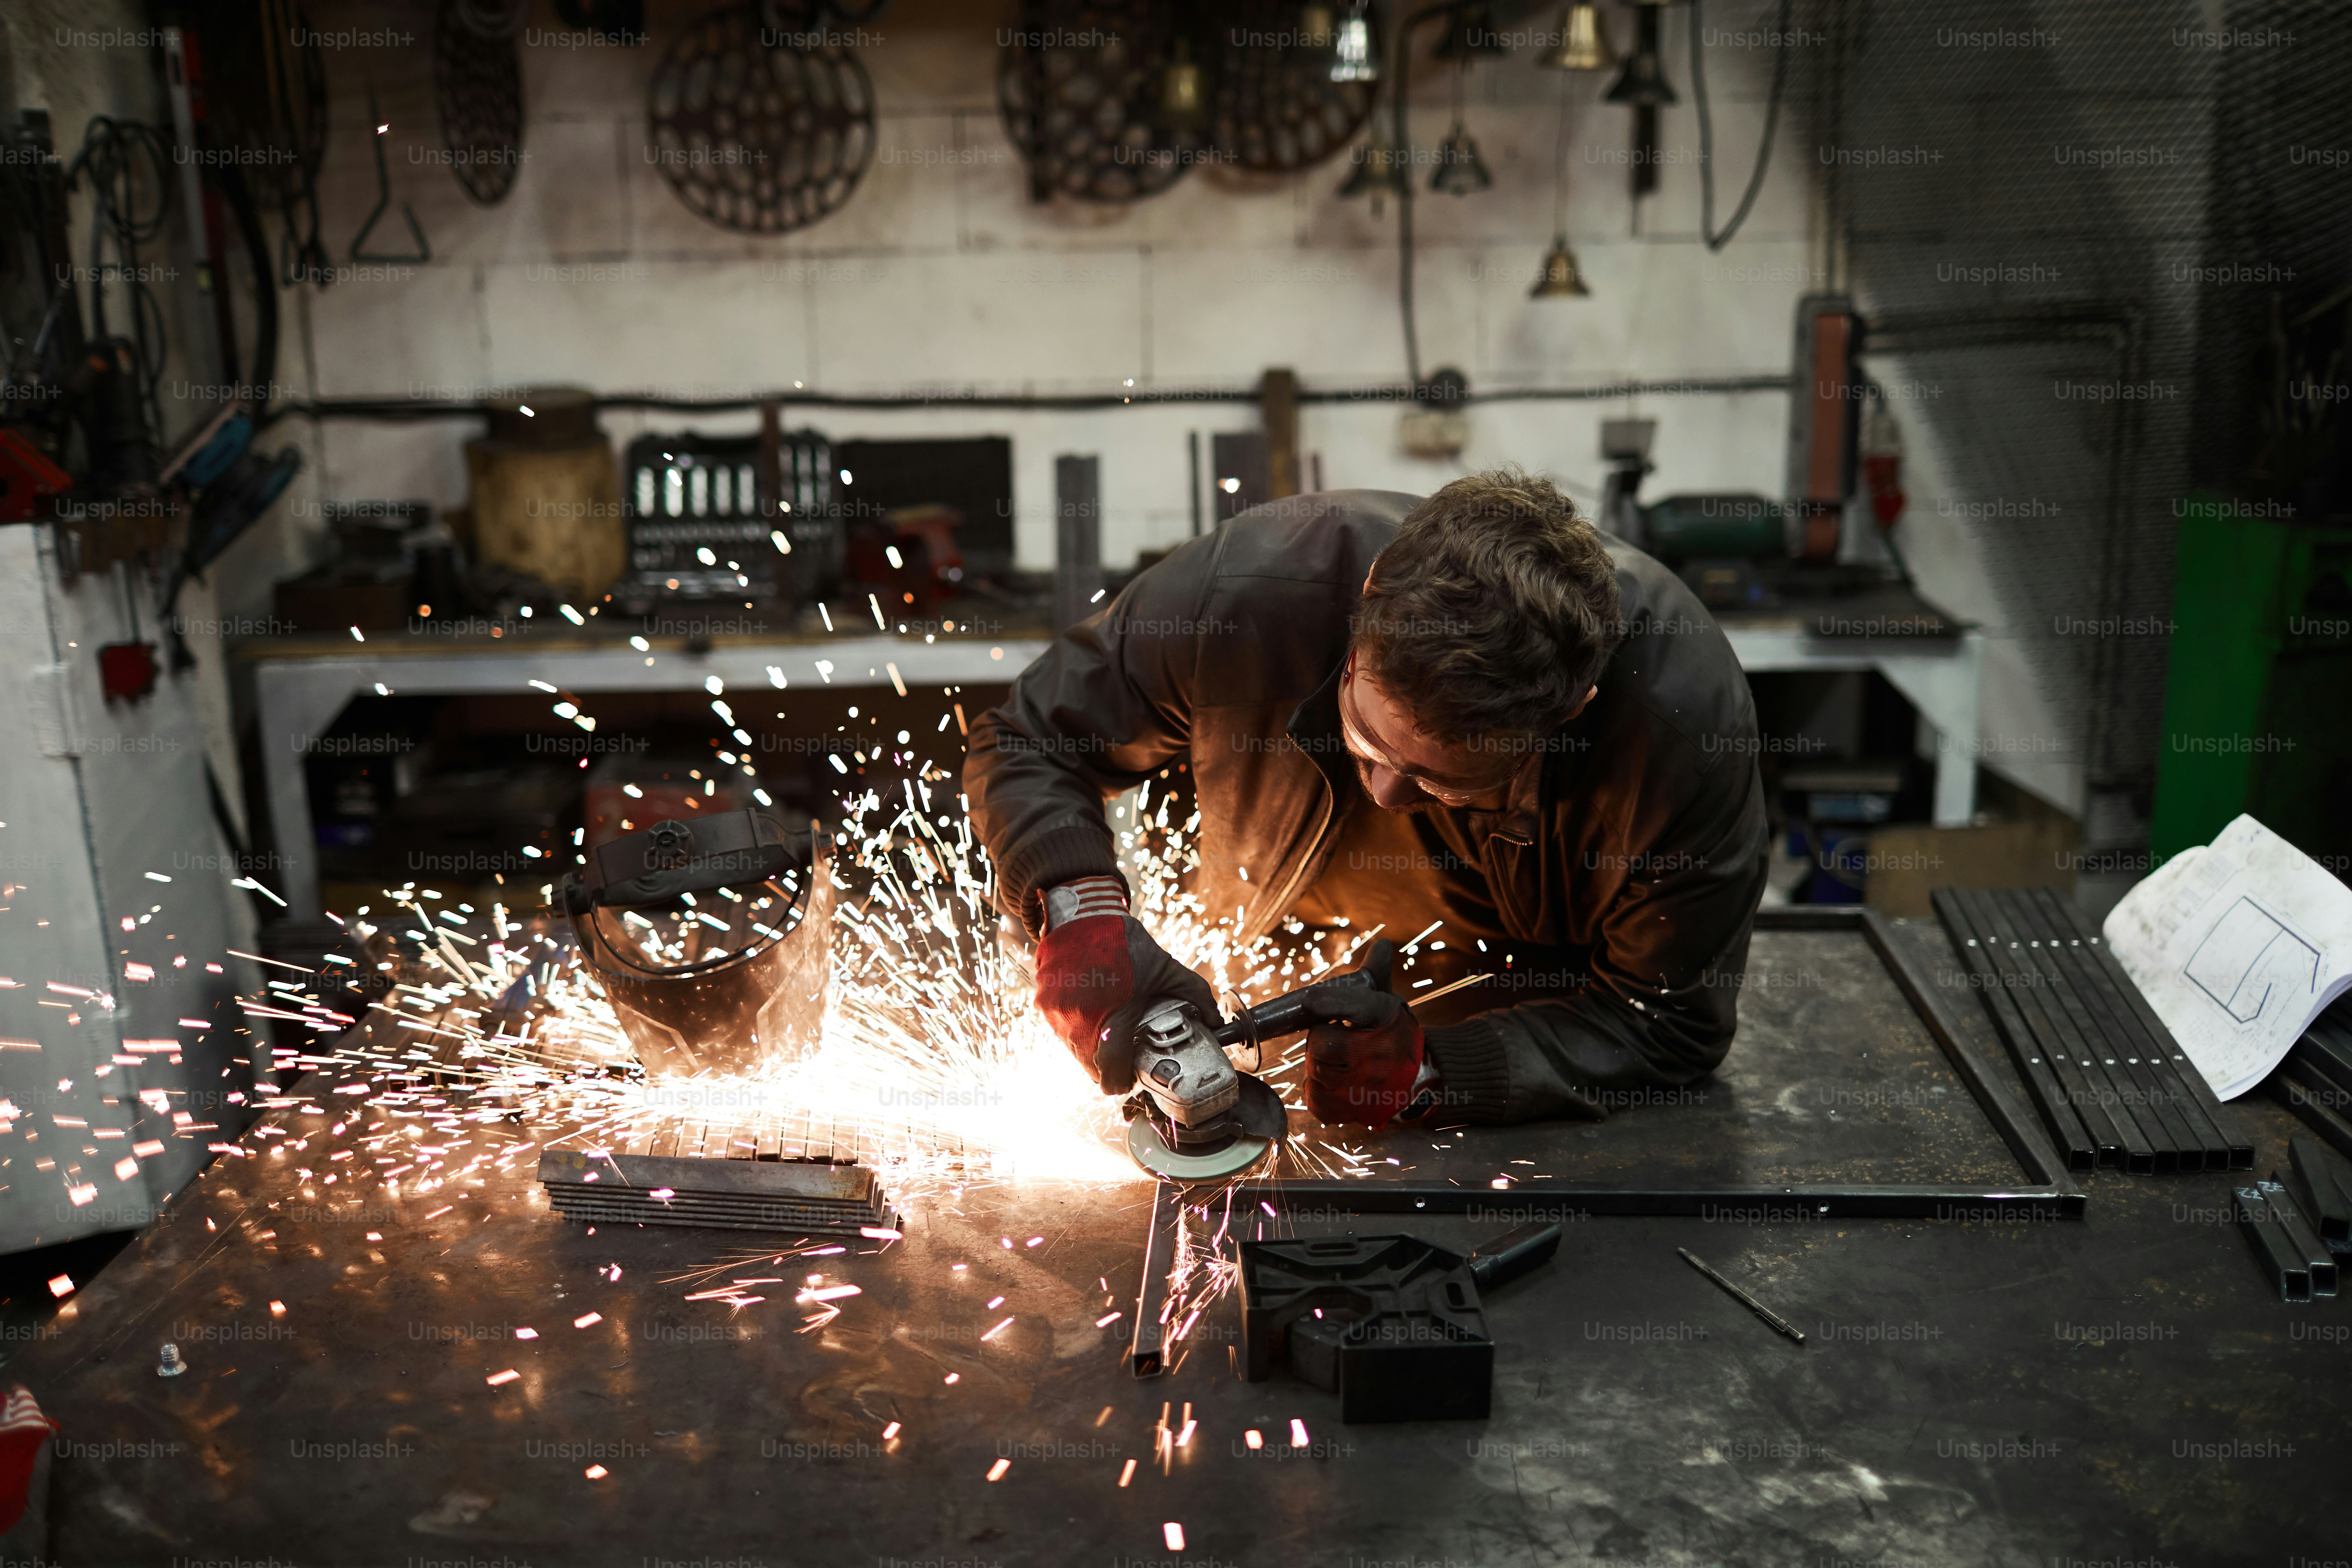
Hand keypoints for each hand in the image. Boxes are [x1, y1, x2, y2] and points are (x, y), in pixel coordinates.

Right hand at [1034, 909, 1218, 1094]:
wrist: (1082, 914)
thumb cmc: (1124, 942)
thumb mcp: (1166, 968)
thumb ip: (1195, 995)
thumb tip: (1215, 1021)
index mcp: (1113, 1017)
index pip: (1110, 1071)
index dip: (1119, 1083)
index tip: (1126, 1085)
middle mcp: (1079, 1020)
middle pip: (1091, 1065)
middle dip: (1107, 1067)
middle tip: (1123, 1059)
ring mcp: (1057, 1013)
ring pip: (1074, 1050)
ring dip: (1091, 1050)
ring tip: (1109, 1034)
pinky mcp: (1044, 1004)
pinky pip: (1061, 1031)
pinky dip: (1076, 1030)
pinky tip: (1093, 1014)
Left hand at [1301, 939, 1427, 1126]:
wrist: (1420, 1080)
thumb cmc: (1393, 1034)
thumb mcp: (1388, 1002)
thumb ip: (1377, 973)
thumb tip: (1382, 944)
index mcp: (1386, 1018)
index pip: (1353, 1006)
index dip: (1327, 1003)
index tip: (1311, 1001)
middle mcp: (1378, 1055)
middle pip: (1321, 1043)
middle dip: (1319, 1039)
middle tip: (1332, 1036)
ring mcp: (1365, 1087)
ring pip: (1315, 1072)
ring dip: (1317, 1065)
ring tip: (1336, 1060)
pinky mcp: (1352, 1111)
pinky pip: (1315, 1100)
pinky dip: (1317, 1092)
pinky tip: (1333, 1082)